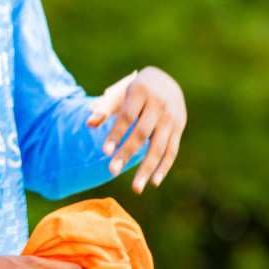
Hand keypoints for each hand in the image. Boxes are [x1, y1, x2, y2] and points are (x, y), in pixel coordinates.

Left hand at [86, 66, 186, 191]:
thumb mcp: (121, 93)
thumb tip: (89, 123)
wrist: (167, 80)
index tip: (104, 152)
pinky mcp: (179, 128)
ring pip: (159, 147)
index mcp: (141, 92)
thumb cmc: (136, 90)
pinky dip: (163, 167)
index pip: (127, 117)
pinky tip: (154, 182)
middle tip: (111, 172)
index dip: (116, 134)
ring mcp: (171, 118)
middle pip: (141, 133)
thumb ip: (105, 107)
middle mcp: (158, 105)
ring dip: (148, 168)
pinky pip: (172, 151)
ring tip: (136, 188)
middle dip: (127, 153)